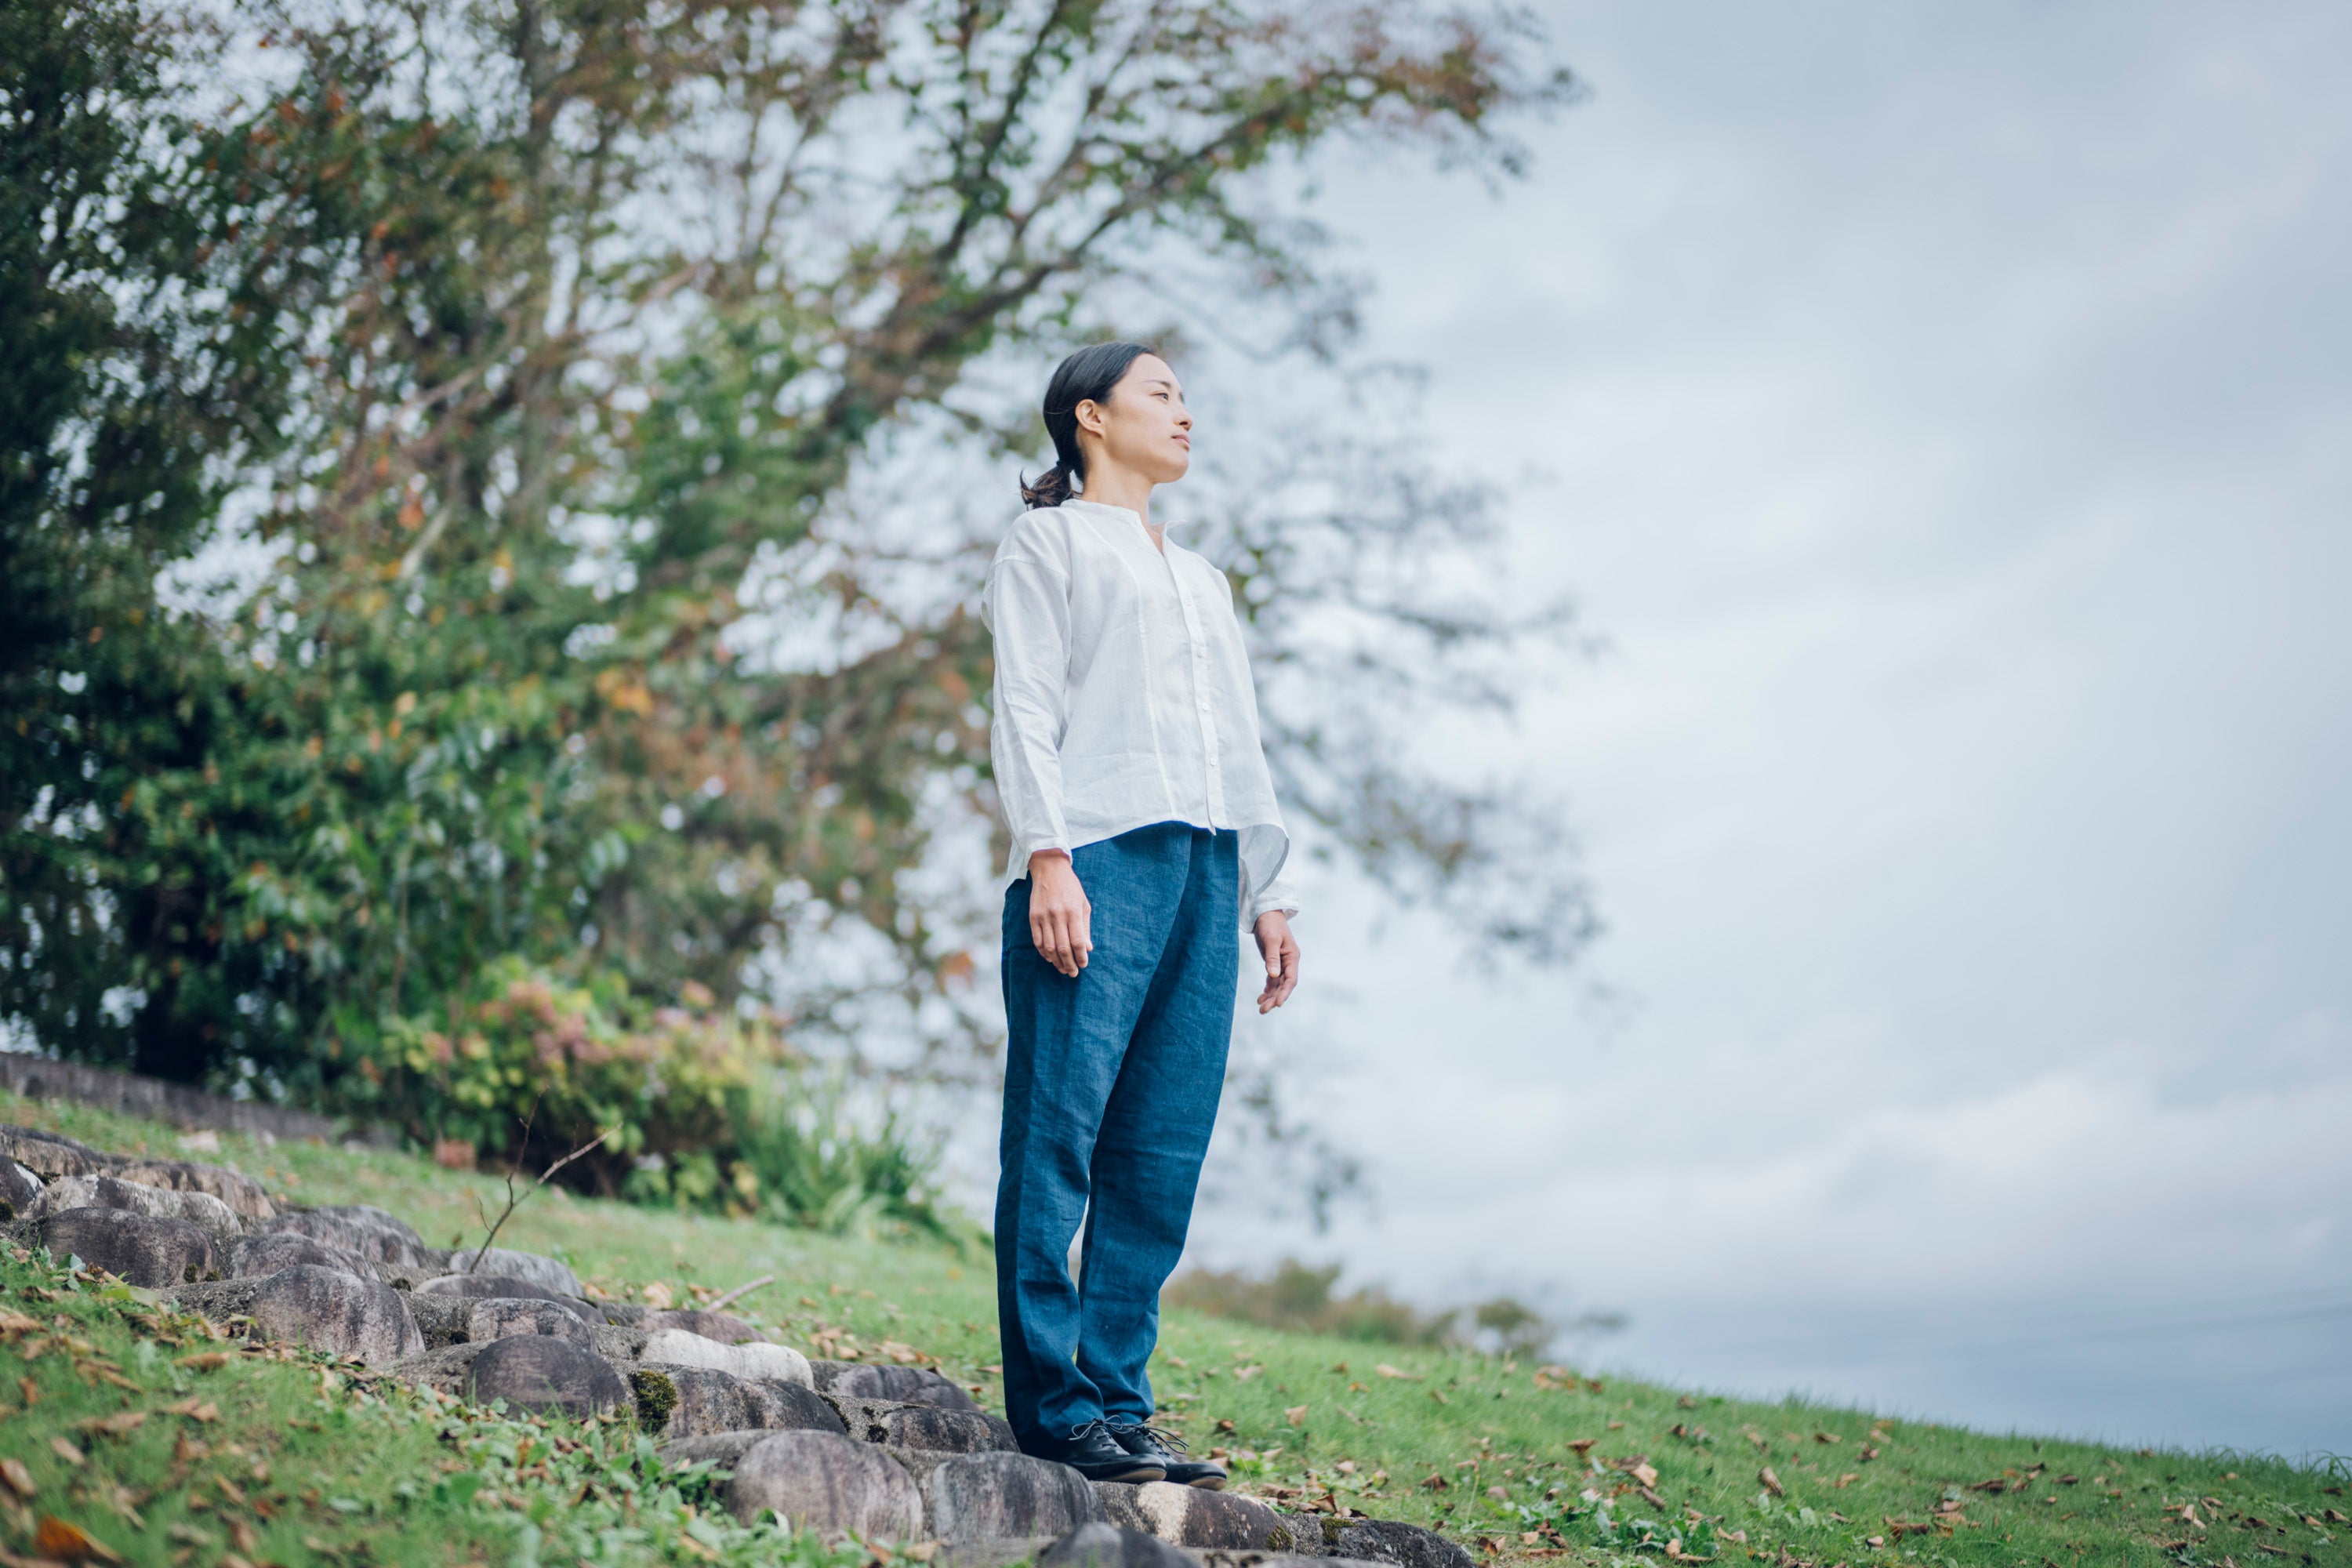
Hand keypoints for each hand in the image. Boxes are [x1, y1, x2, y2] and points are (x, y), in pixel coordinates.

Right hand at [1027, 850, 1091, 976]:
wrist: (1049, 870)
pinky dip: (1043, 952)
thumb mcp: (1083, 904)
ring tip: (1063, 968)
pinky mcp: (1033, 917)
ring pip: (1049, 947)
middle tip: (1073, 973)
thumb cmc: (1071, 887)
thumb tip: (1087, 948)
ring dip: (1057, 961)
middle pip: (1063, 947)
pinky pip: (1037, 940)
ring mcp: (1043, 917)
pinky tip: (1050, 958)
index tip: (1083, 965)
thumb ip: (1085, 927)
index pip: (1077, 941)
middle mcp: (1058, 915)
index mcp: (1073, 912)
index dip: (1081, 957)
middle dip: (1069, 963)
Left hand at [1252, 911, 1298, 1012]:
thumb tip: (1273, 975)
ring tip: (1261, 1008)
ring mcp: (1281, 963)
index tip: (1277, 1004)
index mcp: (1292, 957)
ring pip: (1277, 985)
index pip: (1291, 979)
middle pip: (1284, 985)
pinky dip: (1267, 989)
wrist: (1265, 913)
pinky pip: (1272, 980)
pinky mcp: (1273, 963)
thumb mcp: (1271, 940)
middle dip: (1275, 998)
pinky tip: (1261, 998)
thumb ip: (1272, 958)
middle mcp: (1289, 962)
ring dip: (1270, 996)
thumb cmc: (1270, 924)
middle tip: (1264, 1010)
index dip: (1285, 992)